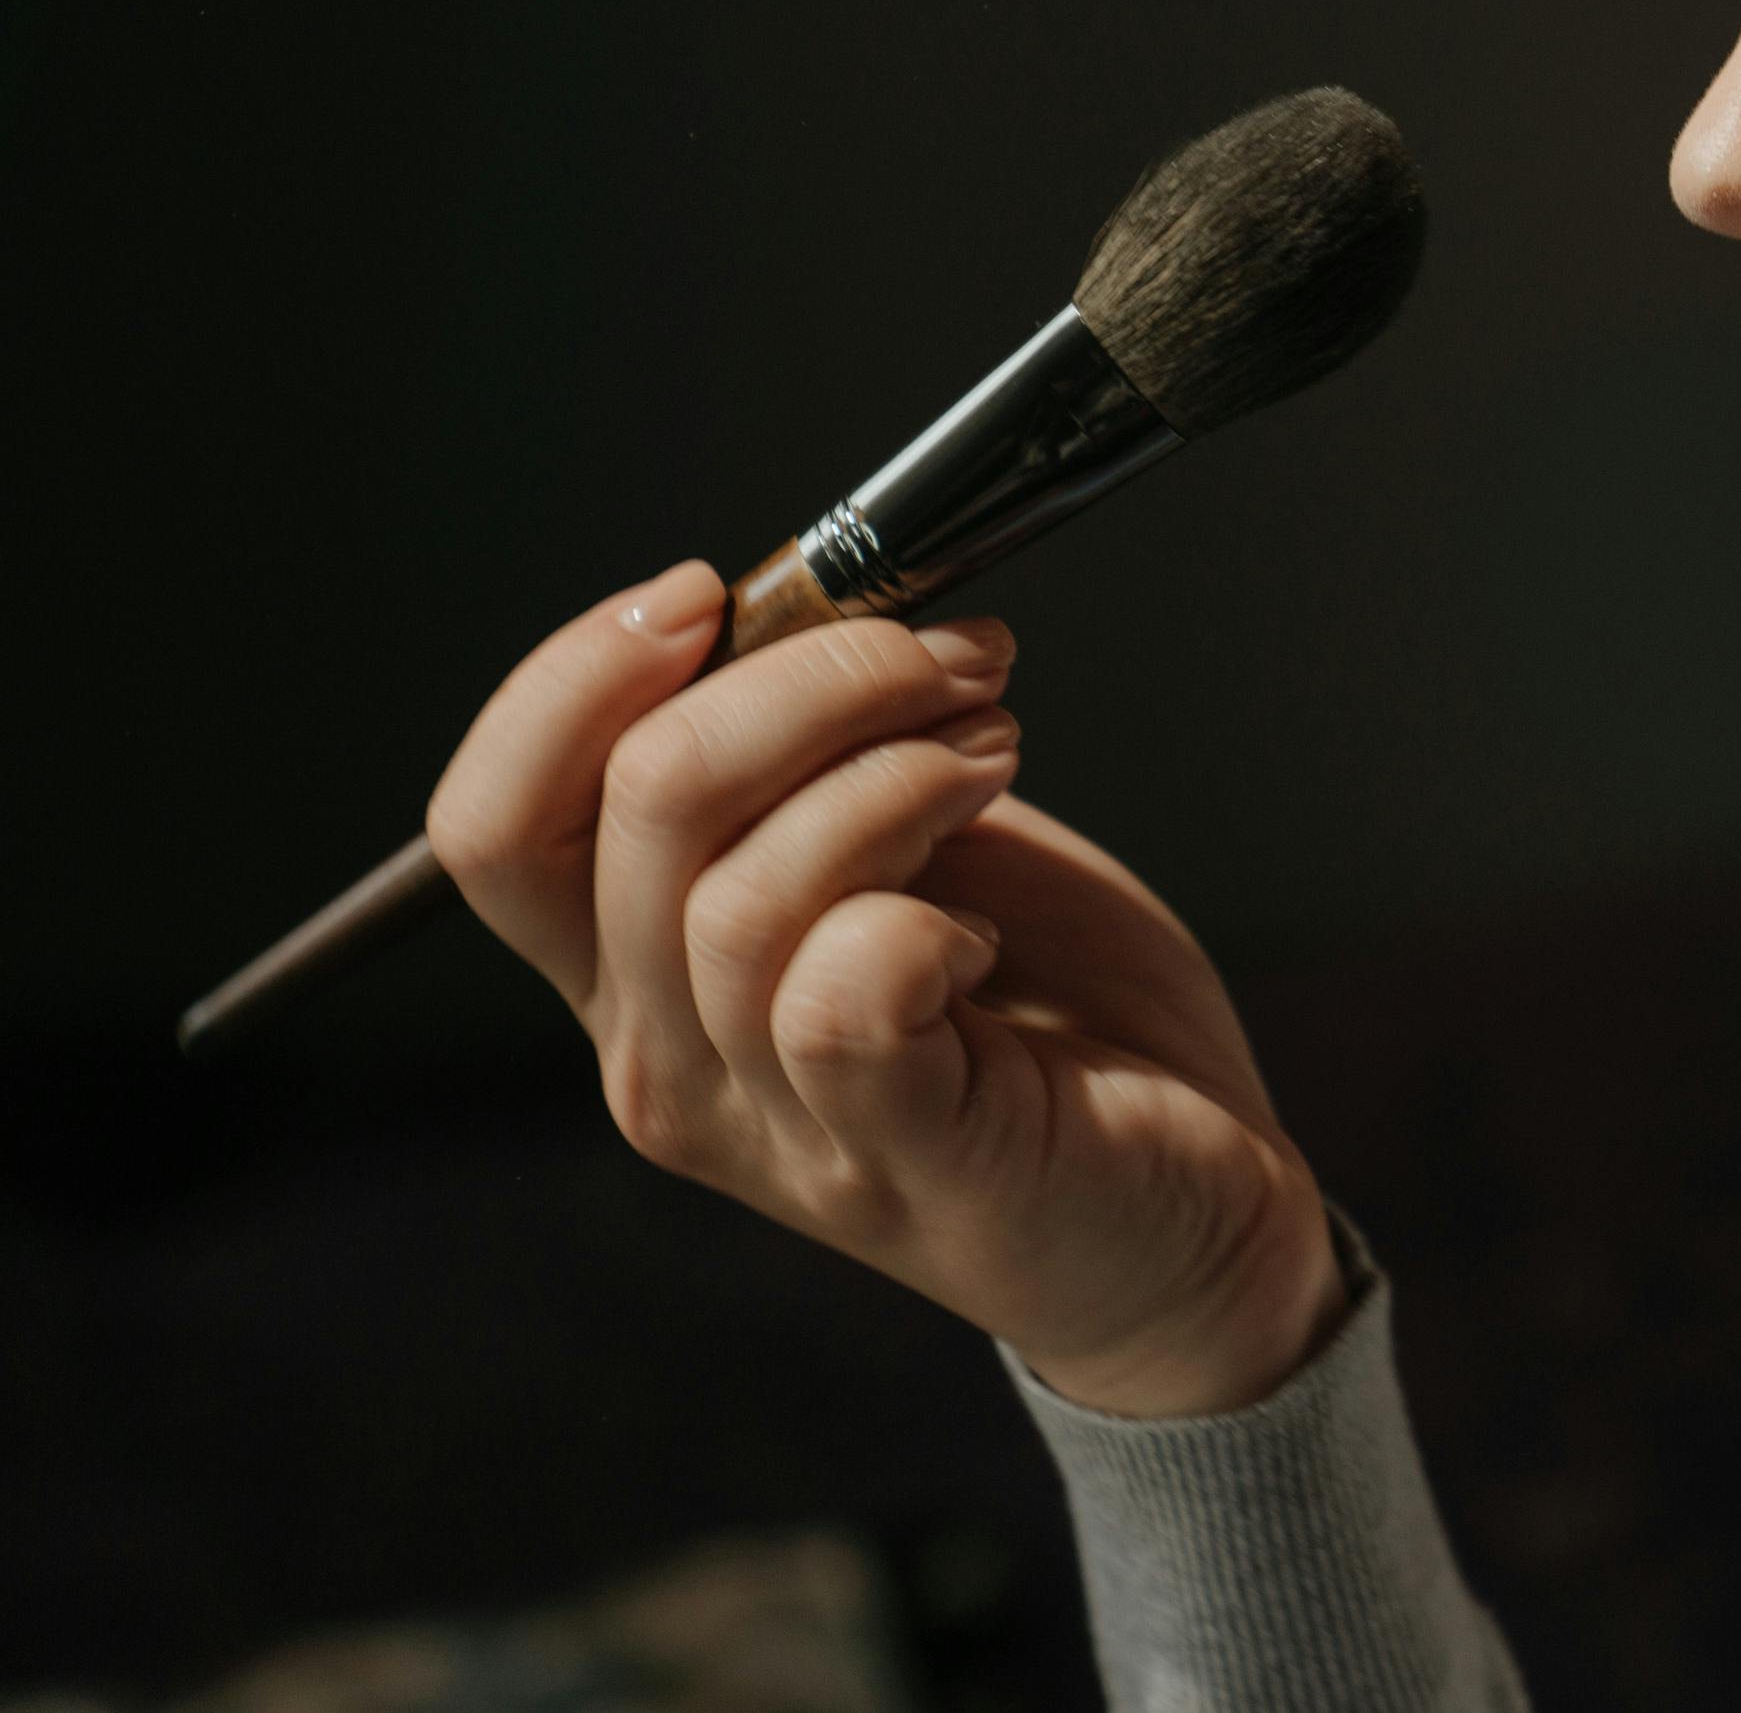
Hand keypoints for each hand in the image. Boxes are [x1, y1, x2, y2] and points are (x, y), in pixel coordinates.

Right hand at [425, 559, 1345, 1415]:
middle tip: (955, 659)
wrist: (1187, 1210)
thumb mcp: (907, 846)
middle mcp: (663, 1061)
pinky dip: (927, 912)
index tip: (719, 588)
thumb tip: (810, 599)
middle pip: (637, 805)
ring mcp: (771, 1125)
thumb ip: (819, 758)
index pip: (495, 819)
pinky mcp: (898, 1156)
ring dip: (896, 767)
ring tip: (996, 751)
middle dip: (815, 670)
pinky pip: (845, 989)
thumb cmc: (1047, 1008)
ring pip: (743, 888)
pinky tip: (989, 929)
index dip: (578, 677)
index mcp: (634, 976)